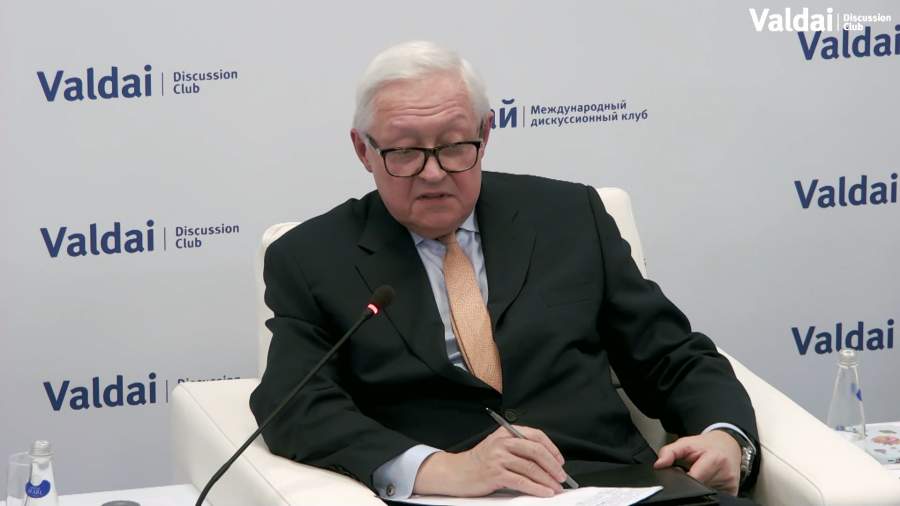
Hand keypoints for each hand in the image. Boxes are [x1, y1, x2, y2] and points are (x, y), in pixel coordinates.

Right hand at [413, 425, 566, 496]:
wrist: (456, 472)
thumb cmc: (479, 462)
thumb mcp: (498, 447)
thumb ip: (517, 449)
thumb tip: (545, 462)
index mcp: (505, 432)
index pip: (535, 435)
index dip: (551, 448)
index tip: (559, 461)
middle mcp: (502, 442)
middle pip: (536, 450)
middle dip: (553, 465)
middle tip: (561, 476)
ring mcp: (498, 457)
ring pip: (531, 467)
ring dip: (547, 480)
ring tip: (555, 487)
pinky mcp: (495, 474)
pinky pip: (522, 481)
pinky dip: (536, 488)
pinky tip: (544, 492)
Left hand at [653, 431, 741, 495]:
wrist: (728, 444)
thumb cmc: (706, 445)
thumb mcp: (686, 443)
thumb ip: (669, 452)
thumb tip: (658, 465)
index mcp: (715, 459)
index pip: (693, 479)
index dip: (683, 479)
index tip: (680, 473)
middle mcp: (726, 473)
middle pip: (699, 487)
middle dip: (691, 483)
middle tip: (691, 472)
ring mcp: (731, 484)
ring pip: (707, 493)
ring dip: (700, 486)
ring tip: (701, 474)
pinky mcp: (734, 492)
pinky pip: (717, 496)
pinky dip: (709, 490)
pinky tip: (708, 481)